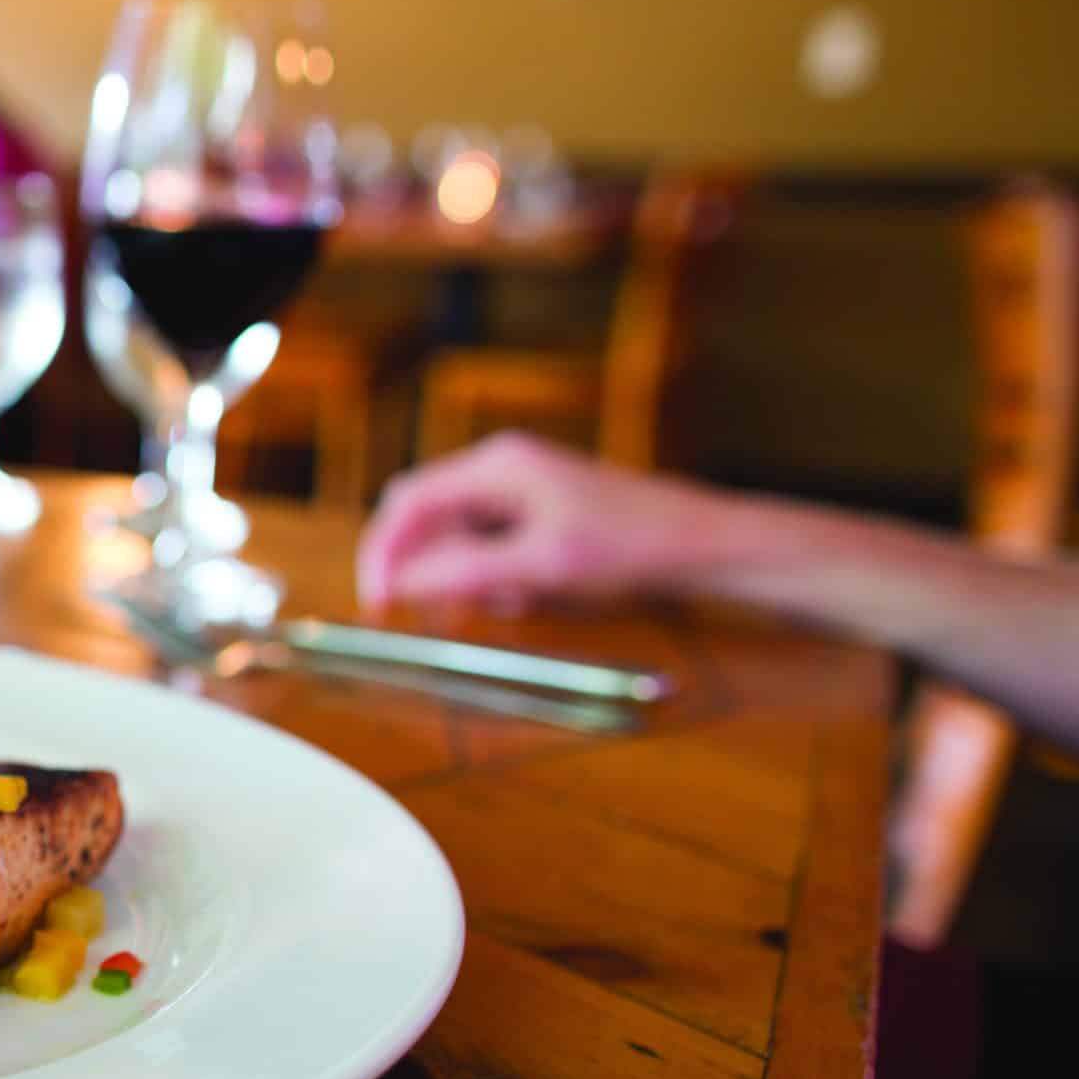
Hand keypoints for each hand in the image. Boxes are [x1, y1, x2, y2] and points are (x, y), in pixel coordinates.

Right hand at [356, 432, 747, 612]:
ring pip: (455, 532)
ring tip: (498, 603)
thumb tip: (403, 584)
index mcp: (498, 466)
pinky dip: (488, 573)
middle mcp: (502, 466)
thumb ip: (467, 572)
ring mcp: (521, 486)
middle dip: (417, 565)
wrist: (701, 543)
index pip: (409, 501)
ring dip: (458, 574)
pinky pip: (488, 541)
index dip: (384, 552)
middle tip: (411, 613)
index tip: (377, 601)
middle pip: (426, 514)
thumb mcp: (542, 566)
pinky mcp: (538, 509)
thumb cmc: (631, 546)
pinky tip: (521, 596)